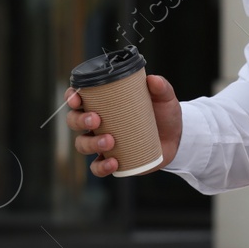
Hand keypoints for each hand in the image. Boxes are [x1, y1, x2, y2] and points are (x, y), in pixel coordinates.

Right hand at [64, 74, 181, 176]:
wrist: (176, 139)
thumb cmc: (164, 114)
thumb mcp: (164, 98)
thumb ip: (161, 87)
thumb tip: (153, 80)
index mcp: (104, 103)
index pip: (79, 97)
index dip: (71, 97)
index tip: (77, 99)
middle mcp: (98, 123)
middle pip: (74, 121)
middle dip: (79, 120)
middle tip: (96, 119)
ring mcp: (103, 143)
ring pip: (82, 144)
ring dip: (91, 143)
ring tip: (110, 141)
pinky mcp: (112, 161)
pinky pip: (97, 167)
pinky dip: (101, 167)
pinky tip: (113, 162)